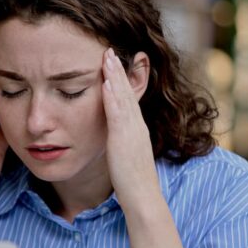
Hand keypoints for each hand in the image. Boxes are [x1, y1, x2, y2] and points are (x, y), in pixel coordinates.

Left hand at [101, 48, 159, 210]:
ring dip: (114, 76)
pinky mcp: (123, 140)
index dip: (120, 81)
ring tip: (107, 57)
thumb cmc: (133, 183)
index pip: (128, 99)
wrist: (143, 197)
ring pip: (123, 98)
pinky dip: (112, 97)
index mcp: (137, 130)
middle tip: (109, 50)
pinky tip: (105, 83)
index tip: (112, 64)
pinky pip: (117, 114)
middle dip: (118, 71)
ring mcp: (131, 132)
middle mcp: (136, 126)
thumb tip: (116, 140)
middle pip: (126, 92)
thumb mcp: (127, 157)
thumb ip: (122, 145)